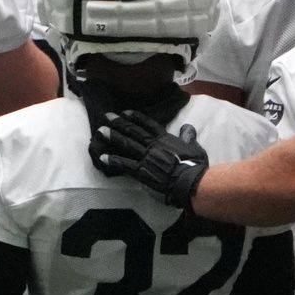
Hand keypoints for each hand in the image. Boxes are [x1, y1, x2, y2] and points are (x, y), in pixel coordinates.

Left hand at [90, 111, 208, 207]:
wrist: (190, 182)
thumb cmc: (195, 166)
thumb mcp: (194, 147)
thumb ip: (188, 136)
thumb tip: (188, 126)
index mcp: (165, 139)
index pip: (149, 125)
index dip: (136, 117)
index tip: (125, 112)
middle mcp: (153, 146)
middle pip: (134, 131)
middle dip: (119, 123)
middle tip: (107, 115)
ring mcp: (146, 158)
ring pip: (127, 144)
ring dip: (113, 136)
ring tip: (100, 131)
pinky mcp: (142, 172)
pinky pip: (125, 164)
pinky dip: (113, 160)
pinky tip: (102, 157)